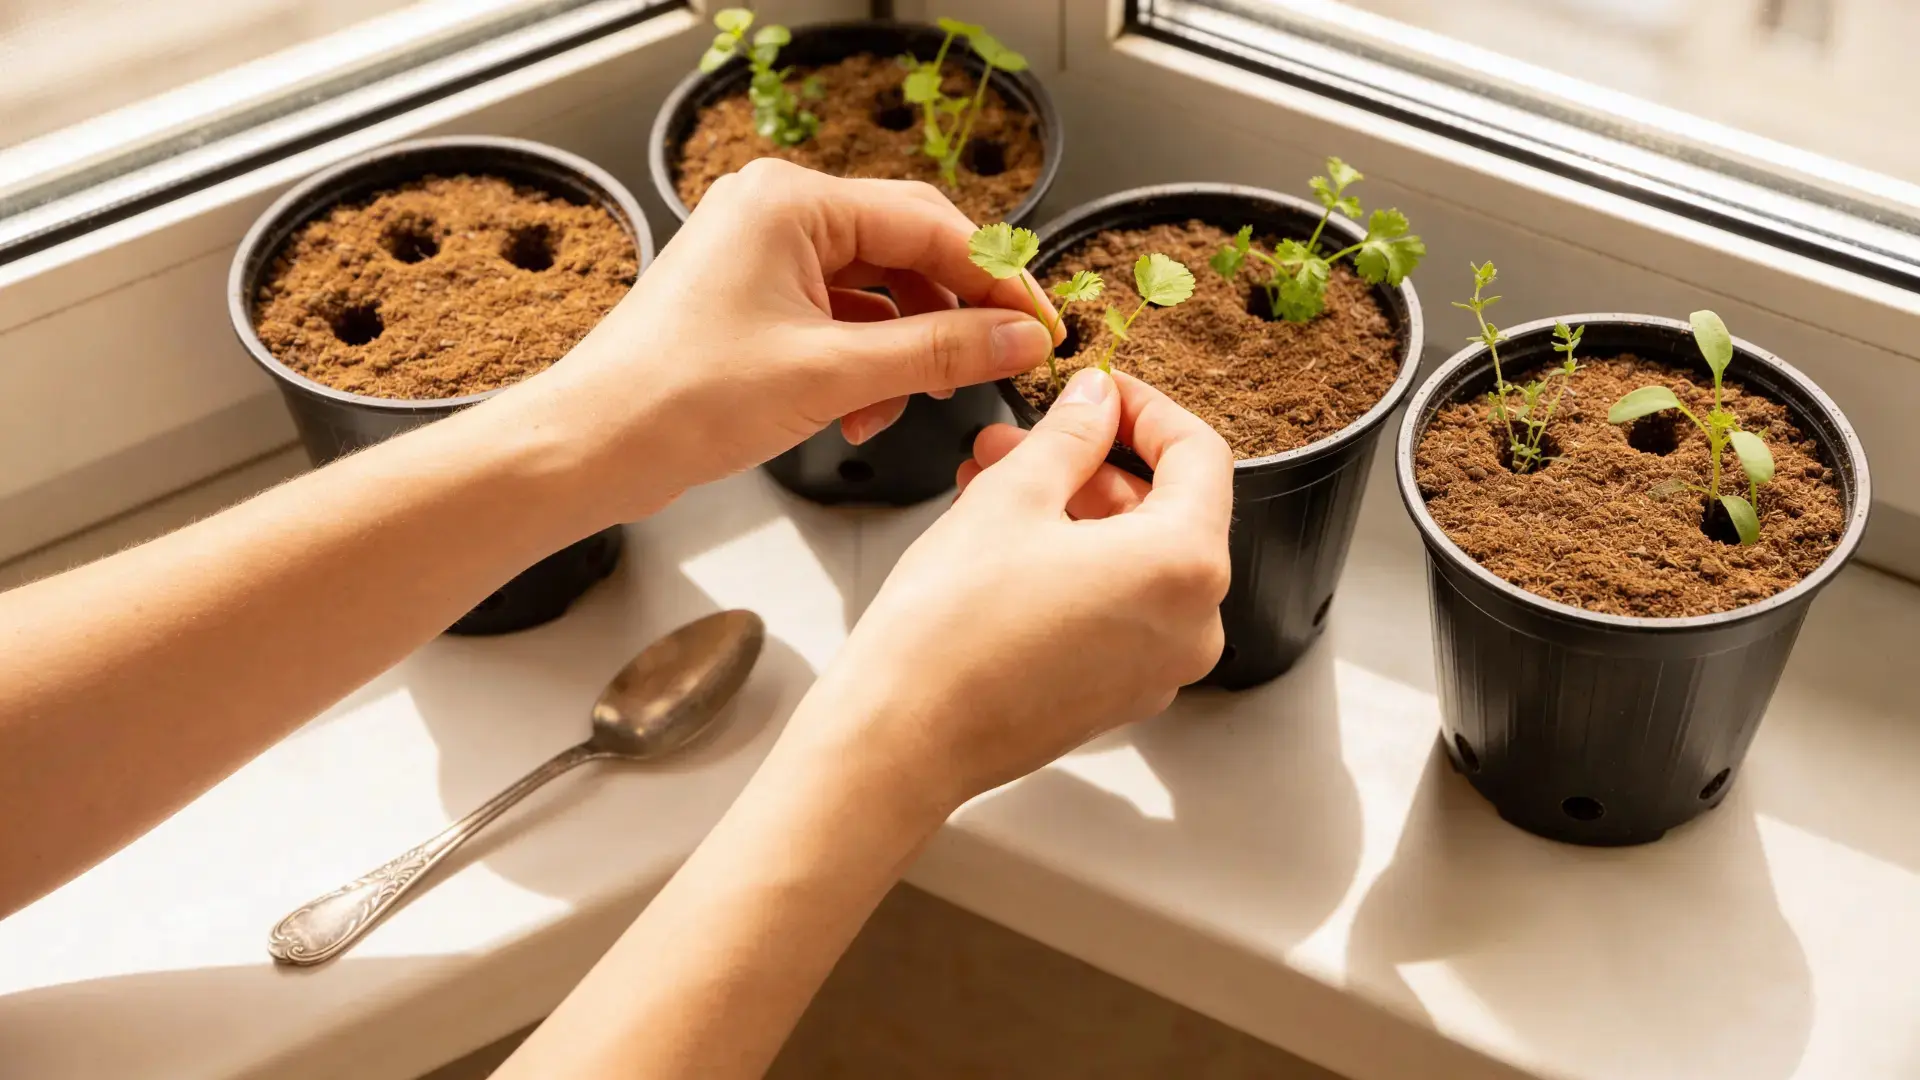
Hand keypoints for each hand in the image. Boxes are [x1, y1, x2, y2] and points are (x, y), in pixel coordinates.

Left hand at [500, 159, 1057, 521]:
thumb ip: (939, 351)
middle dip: (949, 320)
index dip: (994, 280)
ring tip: (909, 405)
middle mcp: (777, 214)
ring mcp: (764, 258)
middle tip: (996, 367)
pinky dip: (864, 369)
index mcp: (791, 202)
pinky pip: (840, 322)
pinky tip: (861, 417)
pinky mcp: (756, 303)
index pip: (928, 224)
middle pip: (906, 255)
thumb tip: (1019, 338)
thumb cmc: (678, 399)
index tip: (1039, 326)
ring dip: (904, 355)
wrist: (591, 448)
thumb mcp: (832, 375)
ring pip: (877, 295)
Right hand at [783, 366, 1234, 819]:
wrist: (903, 737)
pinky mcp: (1119, 693)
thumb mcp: (1012, 497)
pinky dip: (1075, 563)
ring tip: (992, 482)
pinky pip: (1116, 606)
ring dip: (1073, 509)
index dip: (1145, 408)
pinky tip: (1005, 540)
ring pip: (1135, 558)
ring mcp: (1158, 667)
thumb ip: (1070, 433)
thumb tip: (1097, 398)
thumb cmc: (950, 630)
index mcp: (1184, 566)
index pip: (1199, 455)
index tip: (1099, 390)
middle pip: (1167, 509)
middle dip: (1091, 462)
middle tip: (1020, 437)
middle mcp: (1191, 624)